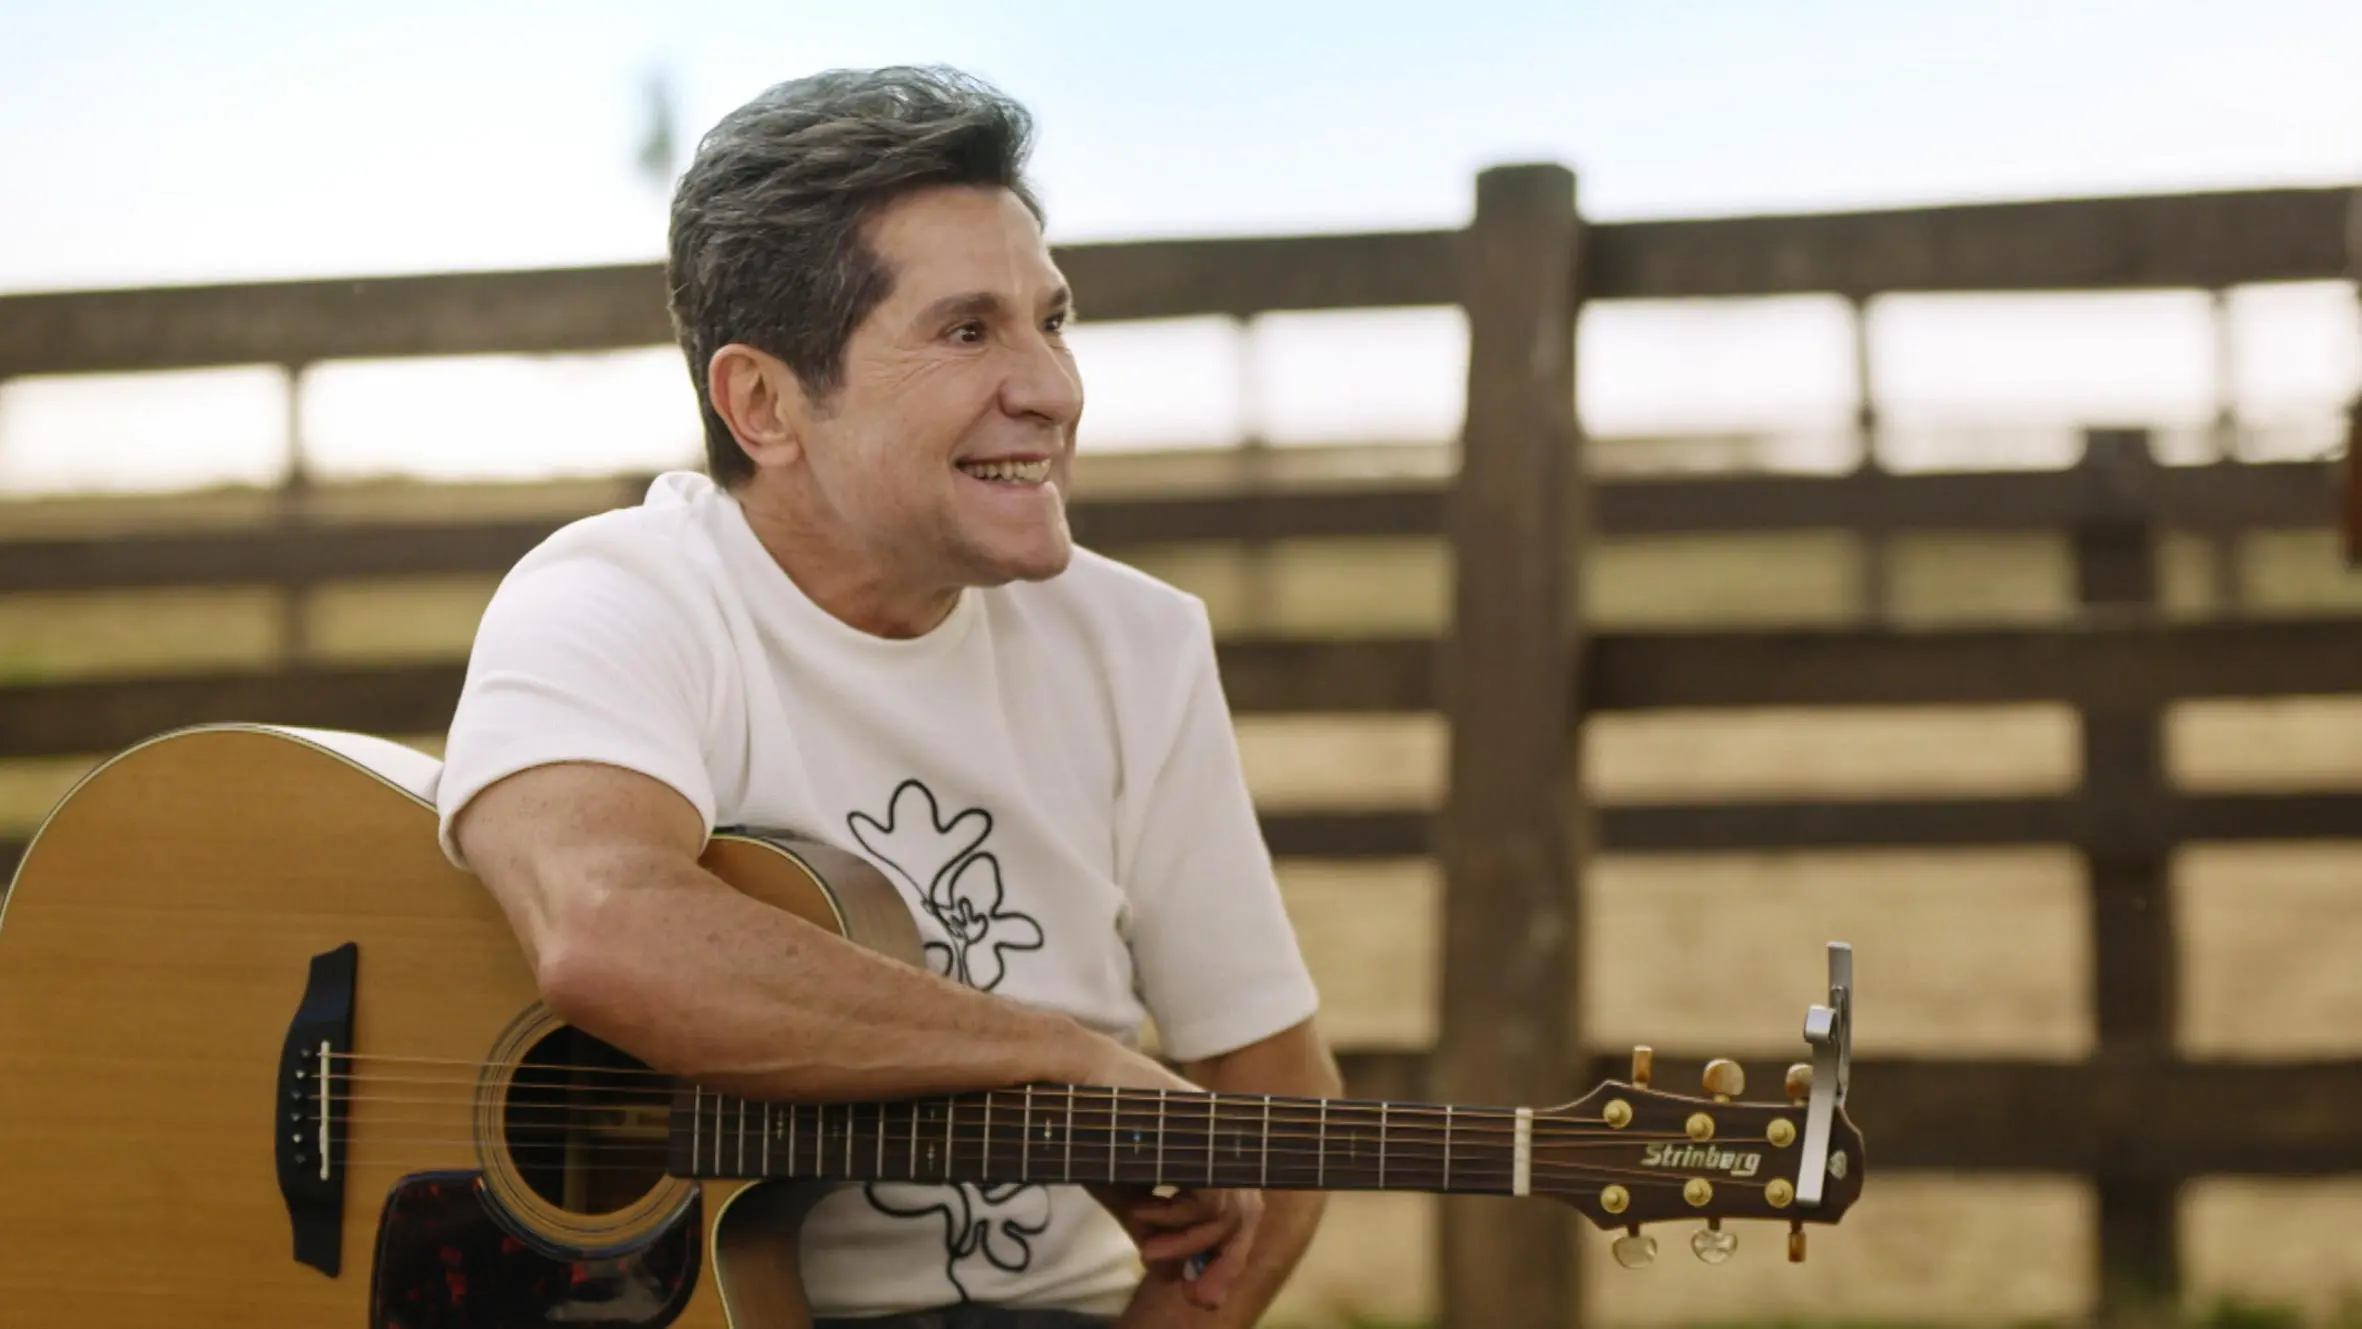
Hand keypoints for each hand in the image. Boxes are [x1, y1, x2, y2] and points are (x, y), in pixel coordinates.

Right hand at [1074, 1040, 1264, 1311]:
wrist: (1080, 1079)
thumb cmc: (1099, 1132)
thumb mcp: (1129, 1193)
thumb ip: (1154, 1230)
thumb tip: (1175, 1277)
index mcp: (1208, 1157)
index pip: (1237, 1216)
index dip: (1227, 1260)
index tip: (1201, 1299)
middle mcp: (1219, 1146)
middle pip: (1246, 1218)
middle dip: (1223, 1266)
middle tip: (1194, 1298)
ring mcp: (1215, 1137)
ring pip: (1228, 1216)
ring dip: (1185, 1243)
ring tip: (1145, 1246)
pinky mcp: (1205, 1133)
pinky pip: (1210, 1200)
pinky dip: (1176, 1217)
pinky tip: (1141, 1212)